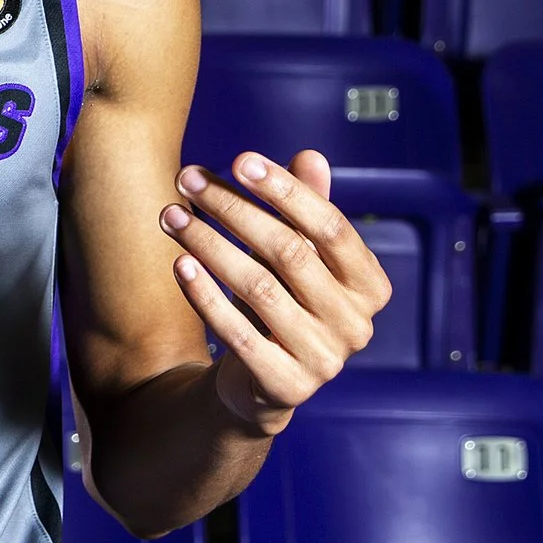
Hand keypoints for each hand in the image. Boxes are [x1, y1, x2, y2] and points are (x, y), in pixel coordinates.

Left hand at [158, 149, 391, 436]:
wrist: (263, 383)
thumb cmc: (284, 301)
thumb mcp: (297, 255)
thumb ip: (306, 210)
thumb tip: (311, 155)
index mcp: (370, 285)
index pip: (329, 226)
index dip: (286, 191)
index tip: (239, 159)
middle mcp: (357, 323)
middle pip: (290, 252)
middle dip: (233, 209)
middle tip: (187, 180)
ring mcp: (325, 359)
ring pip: (258, 289)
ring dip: (209, 245)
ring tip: (171, 216)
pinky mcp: (287, 387)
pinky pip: (238, 334)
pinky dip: (205, 296)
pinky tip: (180, 264)